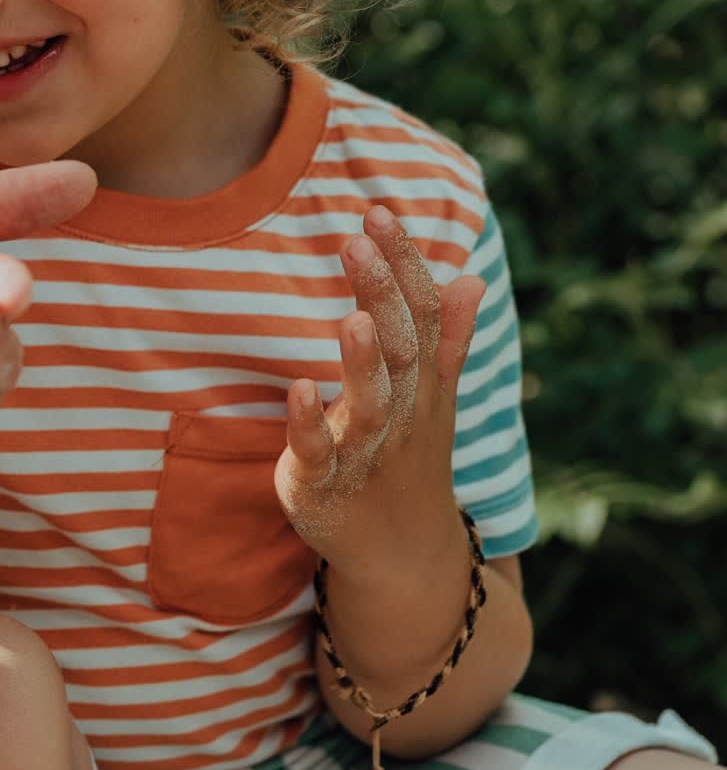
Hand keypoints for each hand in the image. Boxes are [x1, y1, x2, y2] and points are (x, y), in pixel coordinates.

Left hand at [274, 205, 484, 580]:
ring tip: (354, 316)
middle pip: (399, 350)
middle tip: (359, 240)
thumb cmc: (408, 461)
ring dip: (362, 361)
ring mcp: (364, 451)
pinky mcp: (323, 485)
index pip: (422, 316)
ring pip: (370, 404)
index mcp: (423, 385)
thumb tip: (471, 278)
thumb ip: (448, 339)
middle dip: (383, 295)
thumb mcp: (433, 399)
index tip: (379, 212)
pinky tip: (299, 389)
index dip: (404, 266)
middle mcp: (401, 414)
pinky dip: (310, 424)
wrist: (400, 557)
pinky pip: (318, 454)